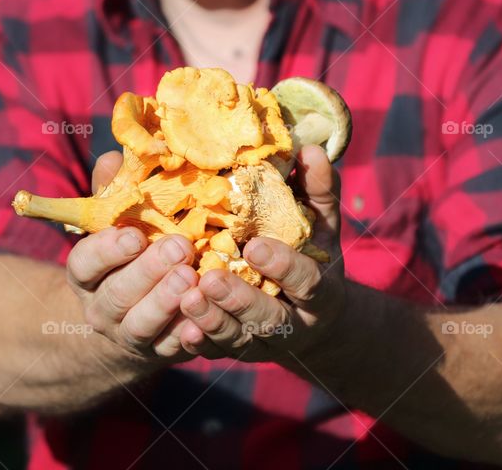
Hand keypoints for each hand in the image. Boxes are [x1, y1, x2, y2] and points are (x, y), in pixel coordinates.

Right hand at [66, 151, 200, 360]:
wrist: (135, 316)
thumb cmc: (131, 252)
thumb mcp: (120, 222)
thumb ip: (116, 192)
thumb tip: (115, 156)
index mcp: (87, 274)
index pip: (84, 264)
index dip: (107, 250)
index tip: (134, 234)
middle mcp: (100, 308)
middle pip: (116, 295)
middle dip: (147, 272)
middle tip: (179, 249)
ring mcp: (129, 335)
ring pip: (141, 326)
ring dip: (167, 302)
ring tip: (193, 278)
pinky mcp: (160, 352)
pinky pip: (173, 348)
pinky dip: (188, 336)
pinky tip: (206, 318)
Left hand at [177, 145, 346, 361]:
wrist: (313, 319)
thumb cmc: (313, 256)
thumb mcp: (321, 225)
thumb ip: (316, 191)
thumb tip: (309, 148)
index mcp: (320, 290)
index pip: (307, 282)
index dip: (284, 266)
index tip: (255, 246)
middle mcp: (296, 323)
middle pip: (269, 319)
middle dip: (239, 301)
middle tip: (209, 280)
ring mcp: (265, 343)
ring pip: (240, 339)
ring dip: (212, 321)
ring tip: (186, 298)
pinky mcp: (239, 351)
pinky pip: (218, 352)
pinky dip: (199, 343)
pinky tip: (179, 328)